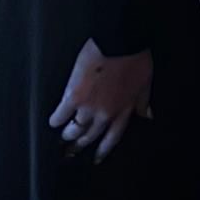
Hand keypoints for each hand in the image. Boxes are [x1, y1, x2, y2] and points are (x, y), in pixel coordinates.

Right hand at [49, 38, 152, 163]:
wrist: (119, 40)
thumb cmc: (134, 57)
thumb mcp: (145, 81)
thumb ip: (142, 101)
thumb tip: (147, 116)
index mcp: (123, 110)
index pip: (113, 138)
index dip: (104, 150)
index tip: (97, 158)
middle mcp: (105, 114)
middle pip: (90, 137)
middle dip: (81, 145)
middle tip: (73, 151)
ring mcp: (88, 107)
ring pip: (75, 129)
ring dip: (68, 135)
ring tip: (63, 137)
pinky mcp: (73, 96)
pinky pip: (61, 114)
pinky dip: (56, 119)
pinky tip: (53, 122)